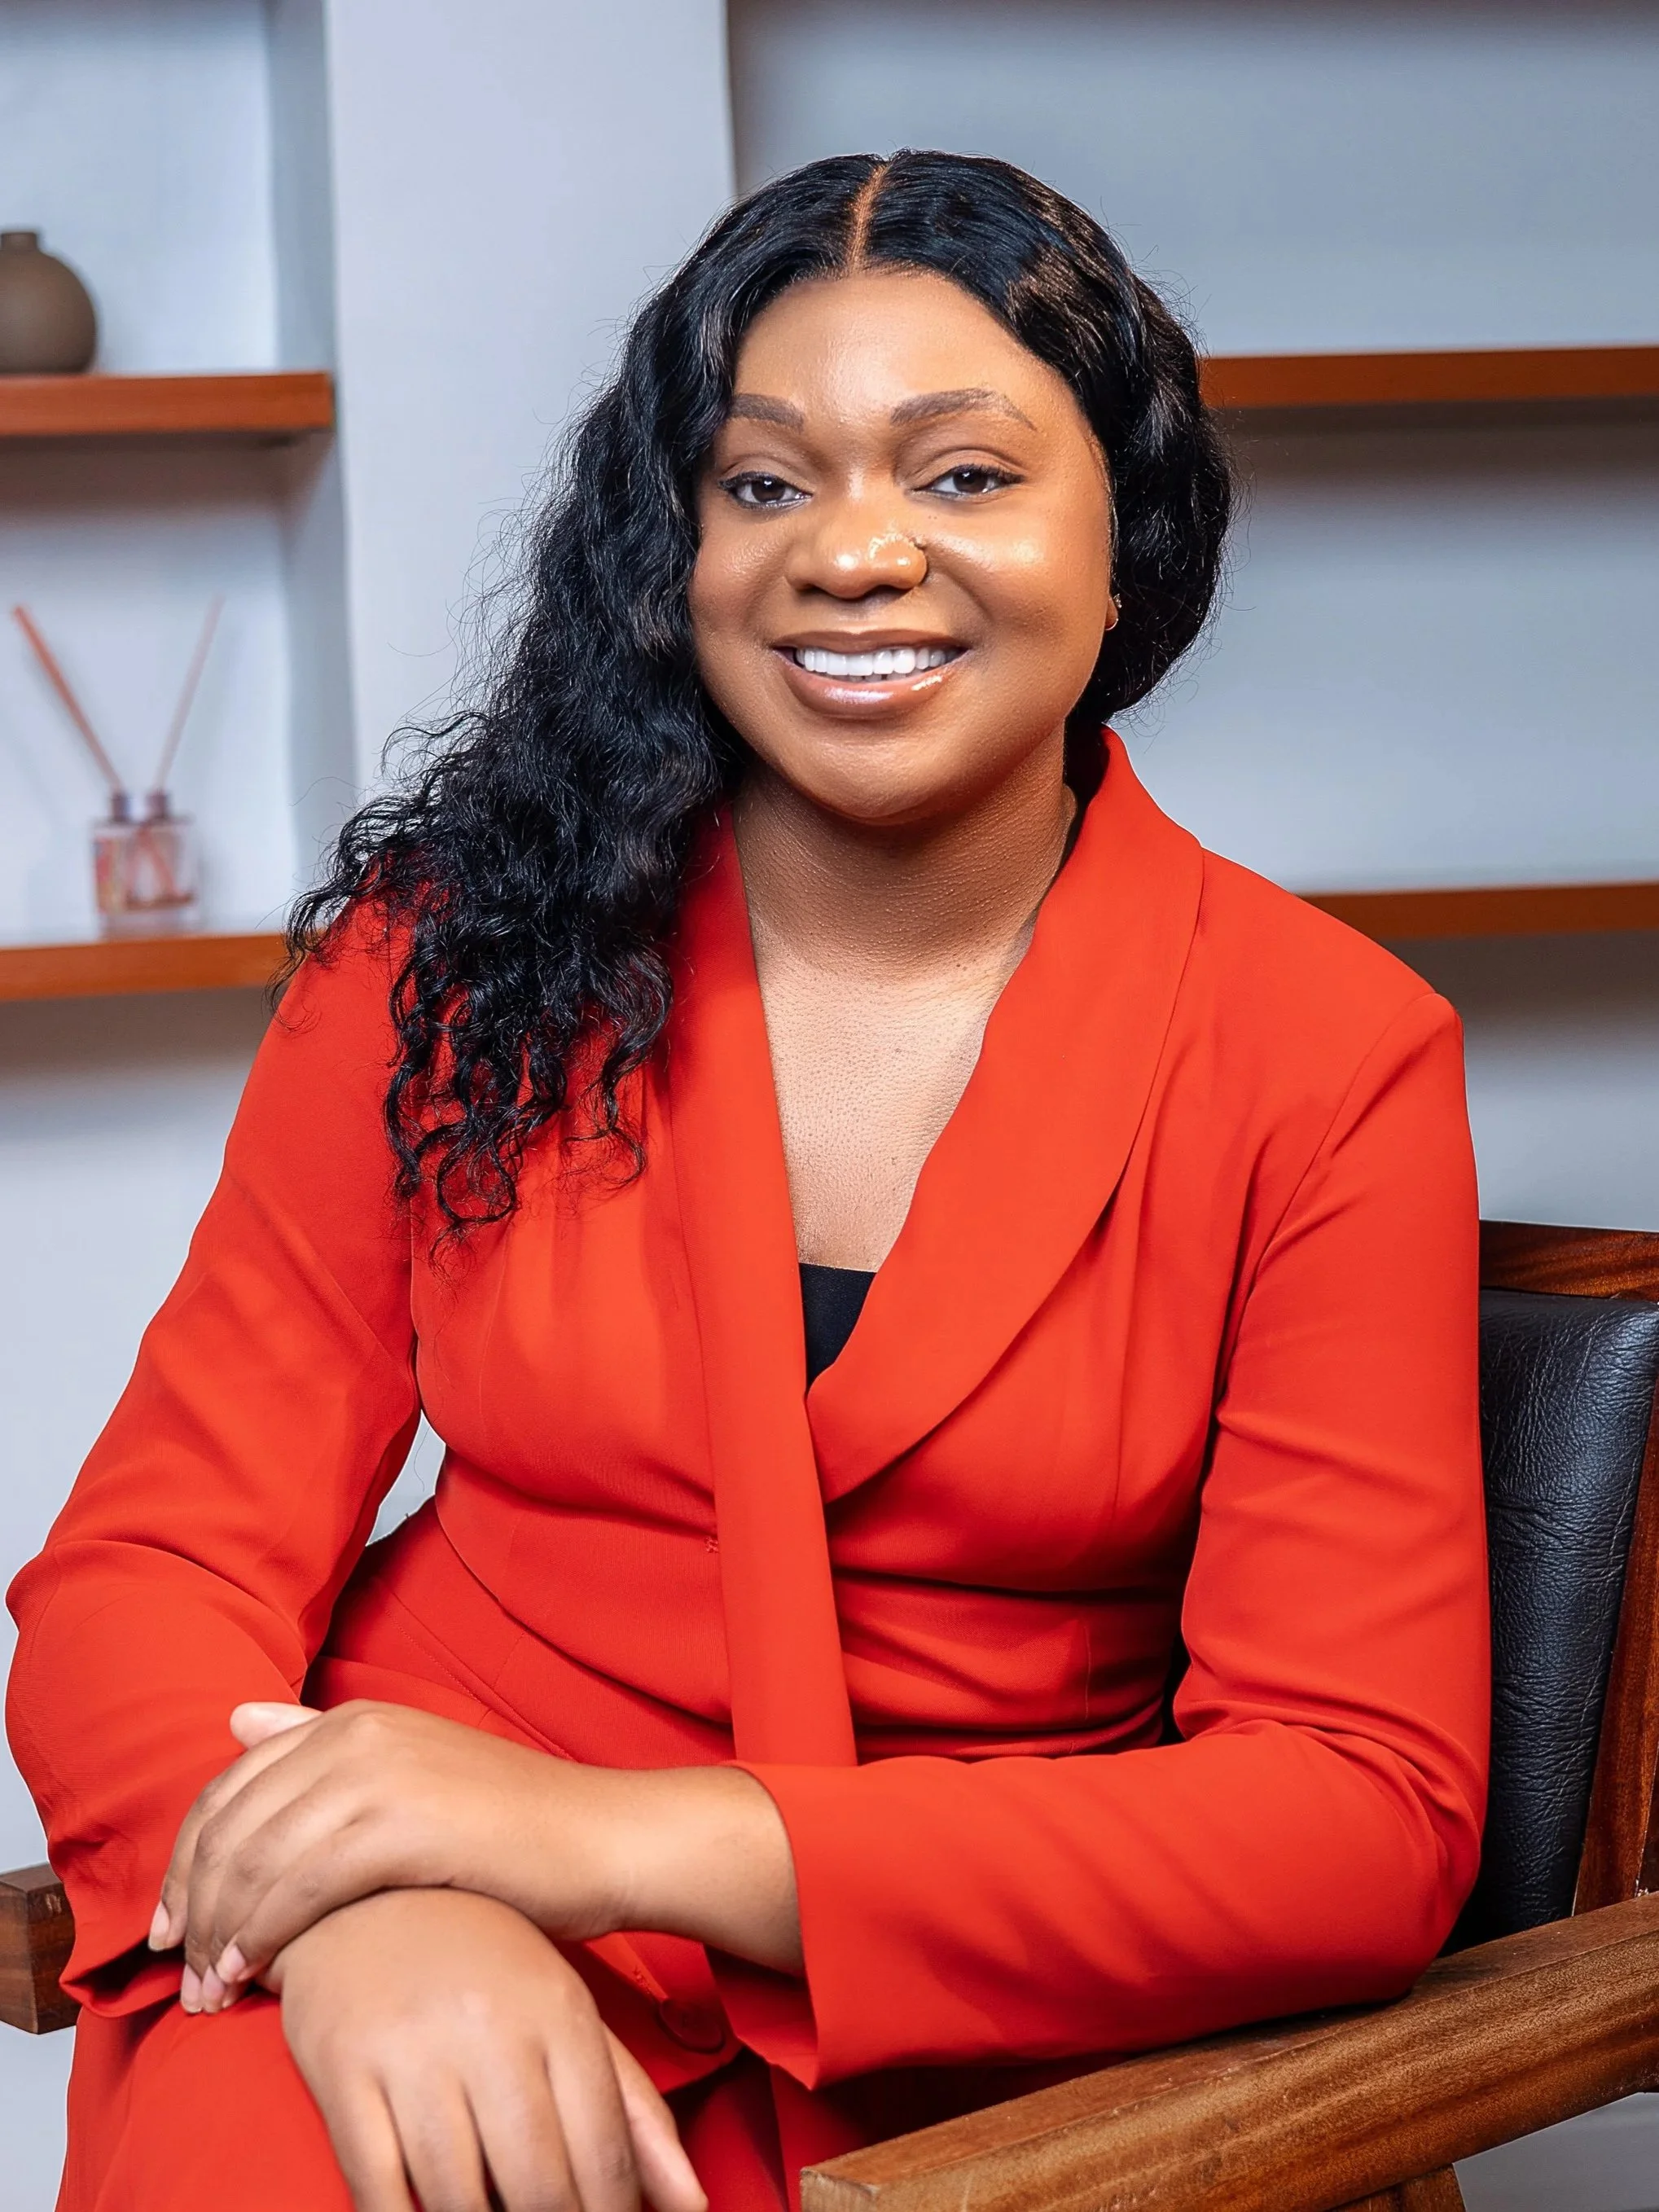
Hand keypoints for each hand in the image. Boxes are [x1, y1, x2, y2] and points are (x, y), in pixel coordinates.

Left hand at [155, 1697, 802, 2008]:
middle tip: (180, 1971)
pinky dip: (260, 1937)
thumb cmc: (510, 1827)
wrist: (603, 1838)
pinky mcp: (403, 1825)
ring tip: (210, 1989)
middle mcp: (358, 1732)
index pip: (231, 1786)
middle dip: (192, 1902)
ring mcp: (381, 1773)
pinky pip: (298, 1887)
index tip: (172, 1924)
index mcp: (354, 1718)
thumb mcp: (412, 1772)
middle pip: (231, 1823)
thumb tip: (238, 1718)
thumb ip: (323, 1748)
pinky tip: (251, 1976)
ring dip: (219, 1931)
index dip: (186, 1859)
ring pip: (256, 1859)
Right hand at [273, 1888, 705, 2211]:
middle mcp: (489, 2029)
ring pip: (457, 2197)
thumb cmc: (477, 1956)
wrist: (365, 1885)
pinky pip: (375, 2186)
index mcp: (556, 2011)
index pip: (603, 2151)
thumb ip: (628, 2106)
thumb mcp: (564, 2007)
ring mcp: (412, 2050)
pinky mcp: (342, 2070)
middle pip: (537, 2186)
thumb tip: (689, 2204)